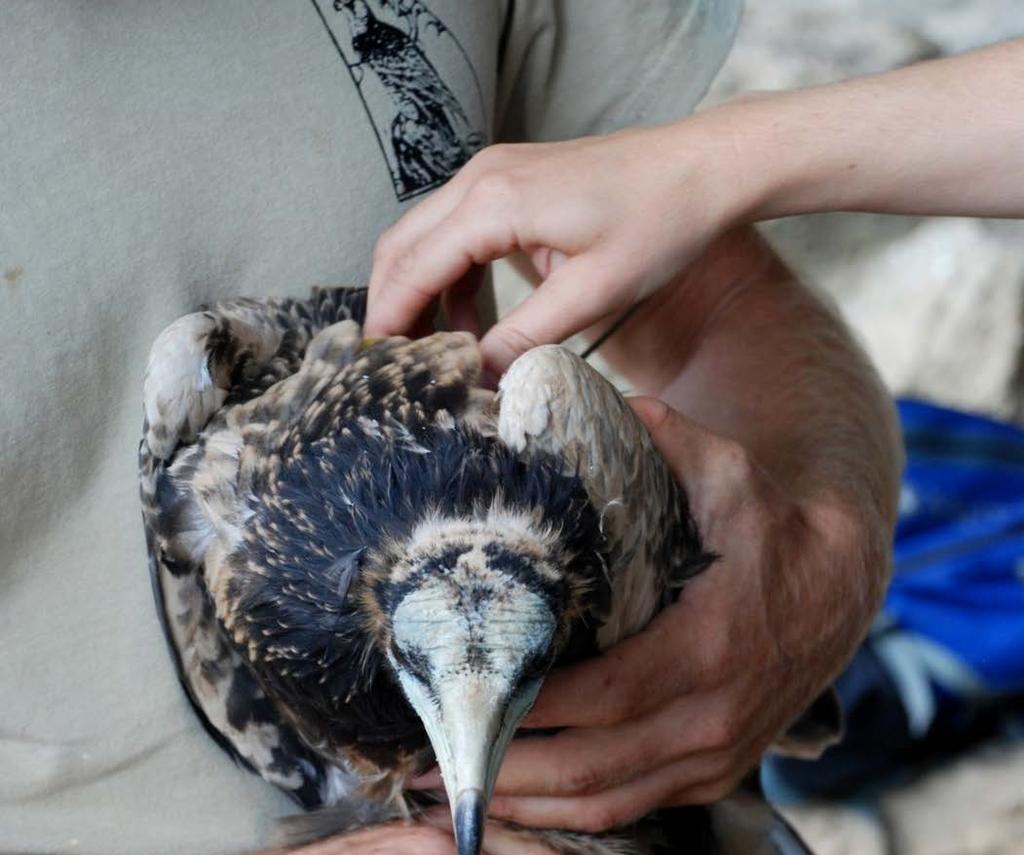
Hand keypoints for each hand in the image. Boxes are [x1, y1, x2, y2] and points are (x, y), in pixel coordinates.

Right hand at [366, 123, 742, 371]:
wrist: (703, 169)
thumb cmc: (659, 224)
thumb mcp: (592, 294)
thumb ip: (525, 338)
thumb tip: (477, 378)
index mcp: (493, 203)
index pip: (413, 268)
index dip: (389, 324)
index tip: (376, 373)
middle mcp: (481, 179)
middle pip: (401, 248)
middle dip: (391, 310)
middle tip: (396, 371)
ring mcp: (494, 175)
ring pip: (425, 240)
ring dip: (422, 298)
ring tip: (441, 358)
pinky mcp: (512, 183)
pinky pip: (458, 234)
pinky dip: (453, 280)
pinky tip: (475, 327)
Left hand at [471, 397, 879, 829]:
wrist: (840, 589)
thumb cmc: (772, 529)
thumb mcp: (729, 473)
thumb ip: (666, 440)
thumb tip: (599, 399)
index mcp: (709, 649)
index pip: (600, 696)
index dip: (528, 710)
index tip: (460, 704)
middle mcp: (712, 718)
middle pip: (588, 767)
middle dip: (503, 774)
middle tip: (430, 765)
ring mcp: (715, 756)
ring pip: (606, 802)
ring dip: (527, 809)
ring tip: (455, 795)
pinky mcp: (715, 775)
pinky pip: (633, 808)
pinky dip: (571, 815)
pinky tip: (520, 804)